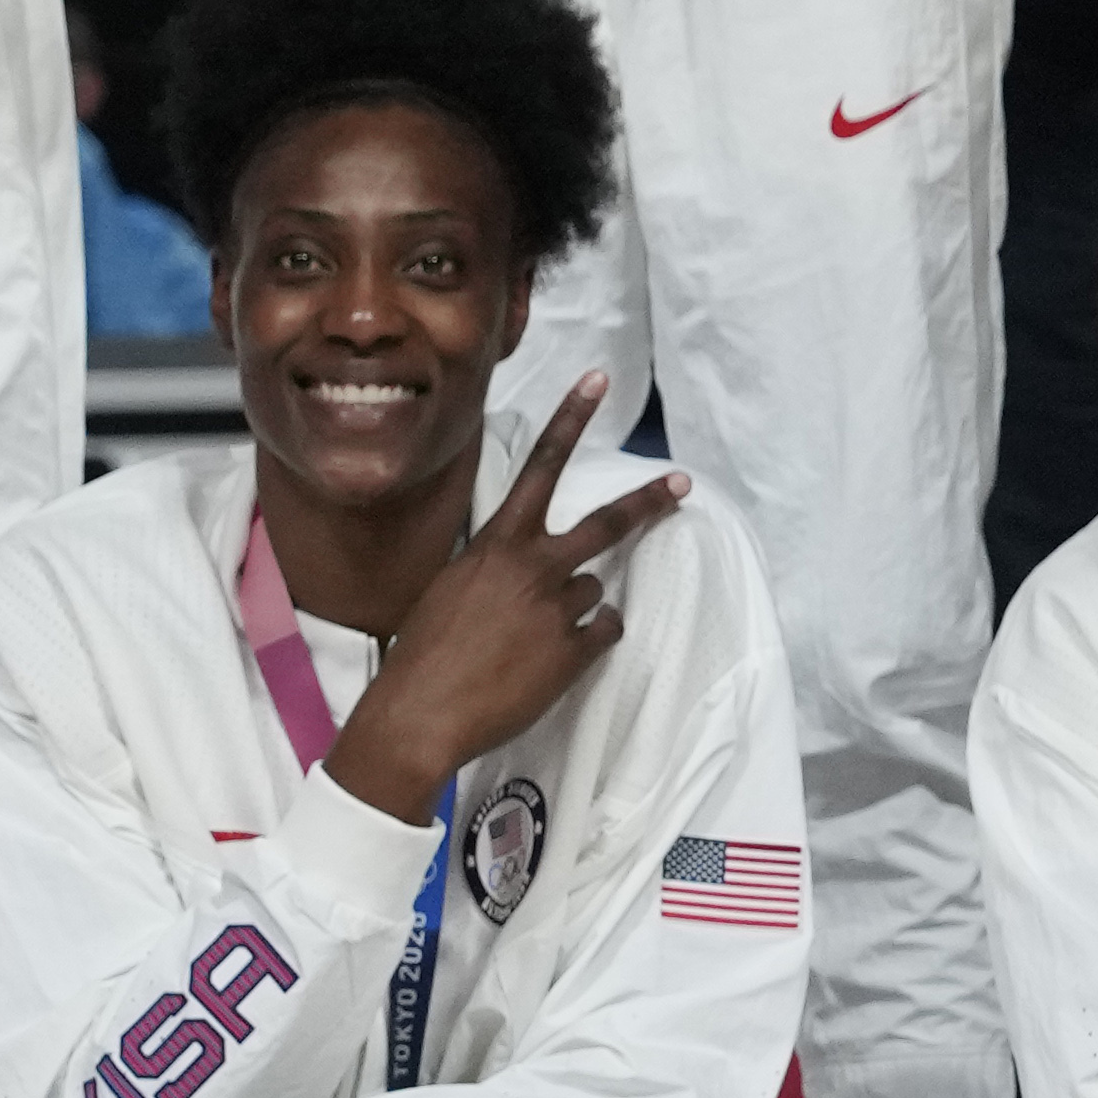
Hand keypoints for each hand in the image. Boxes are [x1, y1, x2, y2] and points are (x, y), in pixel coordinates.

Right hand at [323, 378, 683, 821]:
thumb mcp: (447, 592)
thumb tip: (526, 574)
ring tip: (530, 643)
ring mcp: (557, 609)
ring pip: (591, 592)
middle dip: (648, 503)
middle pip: (607, 524)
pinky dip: (584, 645)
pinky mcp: (573, 651)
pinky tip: (546, 665)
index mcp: (496, 546)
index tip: (598, 380)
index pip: (540, 468)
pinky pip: (600, 633)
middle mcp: (533, 567)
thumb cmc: (420, 657)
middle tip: (680, 487)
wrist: (417, 718)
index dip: (571, 420)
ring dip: (572, 610)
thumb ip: (492, 570)